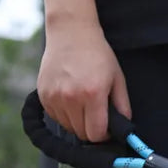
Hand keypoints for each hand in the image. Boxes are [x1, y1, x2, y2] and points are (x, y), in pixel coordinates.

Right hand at [37, 19, 130, 141]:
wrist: (71, 32)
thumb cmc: (98, 55)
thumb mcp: (118, 80)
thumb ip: (123, 107)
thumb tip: (125, 130)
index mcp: (92, 94)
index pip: (96, 134)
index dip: (104, 136)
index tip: (107, 129)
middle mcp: (71, 97)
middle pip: (82, 134)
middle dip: (92, 130)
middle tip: (97, 117)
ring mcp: (54, 95)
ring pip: (68, 127)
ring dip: (77, 123)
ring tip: (83, 105)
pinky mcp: (43, 93)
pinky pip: (55, 117)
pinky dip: (64, 115)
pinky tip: (71, 100)